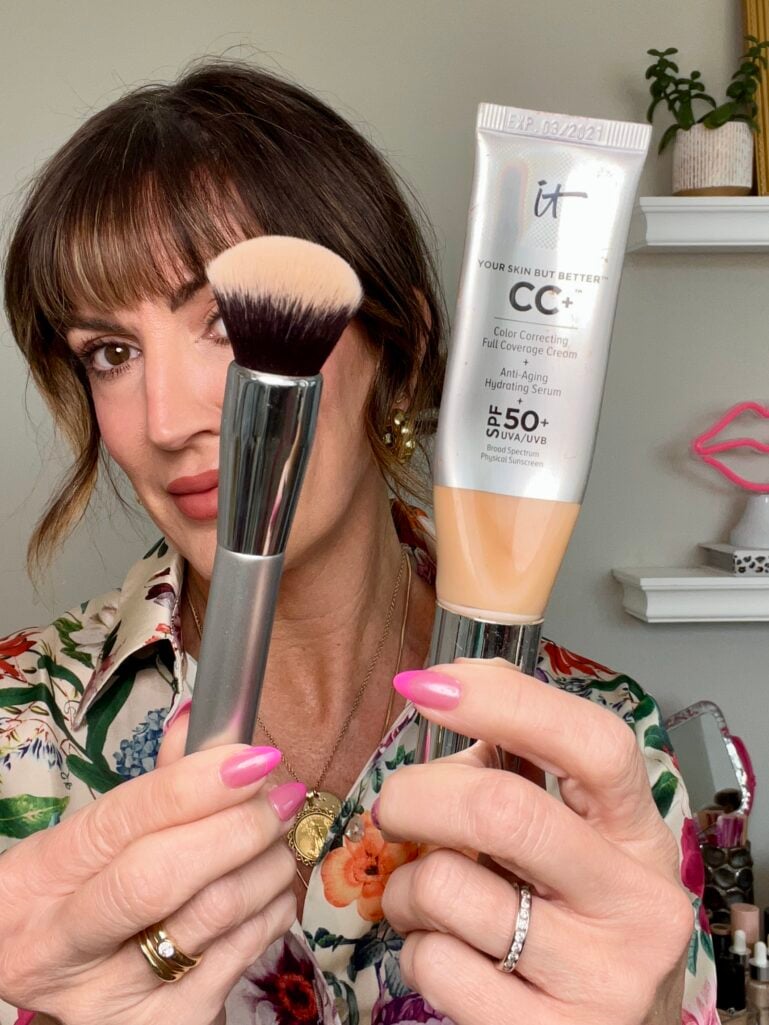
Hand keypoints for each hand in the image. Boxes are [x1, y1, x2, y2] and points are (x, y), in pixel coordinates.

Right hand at [0, 706, 303, 1024]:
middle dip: (240, 826)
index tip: (255, 758)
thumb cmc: (77, 895)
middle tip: (283, 796)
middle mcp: (64, 946)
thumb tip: (200, 719)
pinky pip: (243, 955)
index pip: (124, 822)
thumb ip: (152, 785)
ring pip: (215, 916)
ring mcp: (114, 996)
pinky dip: (272, 910)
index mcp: (41, 878)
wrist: (46, 978)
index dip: (196, 786)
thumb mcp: (89, 842)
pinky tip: (269, 889)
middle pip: (164, 877)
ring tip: (280, 838)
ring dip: (268, 864)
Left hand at [378, 661, 693, 1024]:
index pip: (594, 744)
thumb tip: (446, 687)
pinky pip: (434, 965)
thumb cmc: (571, 911)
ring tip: (424, 896)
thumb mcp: (571, 833)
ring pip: (447, 888)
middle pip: (502, 810)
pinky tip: (446, 951)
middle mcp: (637, 902)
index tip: (429, 685)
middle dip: (416, 795)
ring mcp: (602, 977)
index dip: (505, 703)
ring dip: (404, 885)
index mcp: (637, 831)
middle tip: (393, 808)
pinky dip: (414, 949)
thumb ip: (517, 763)